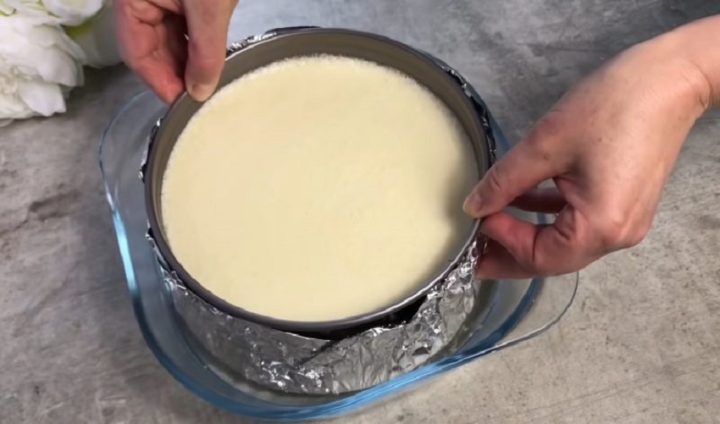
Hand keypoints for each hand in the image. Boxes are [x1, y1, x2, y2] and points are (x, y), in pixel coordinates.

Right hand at [113, 0, 236, 102]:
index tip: (183, 105)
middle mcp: (141, 0)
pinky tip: (211, 60)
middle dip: (177, 74)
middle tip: (200, 96)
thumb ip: (205, 52)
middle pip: (152, 49)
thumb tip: (200, 92)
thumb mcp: (210, 9)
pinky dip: (197, 45)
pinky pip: (183, 27)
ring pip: (169, 40)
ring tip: (209, 80)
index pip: (136, 53)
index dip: (160, 82)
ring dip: (189, 62)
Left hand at [463, 27, 714, 278]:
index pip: (540, 256)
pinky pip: (577, 220)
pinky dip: (547, 214)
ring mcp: (624, 221)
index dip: (503, 242)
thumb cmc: (614, 106)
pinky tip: (519, 201)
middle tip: (474, 253)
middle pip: (553, 257)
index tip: (475, 221)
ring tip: (489, 227)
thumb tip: (474, 207)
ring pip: (563, 240)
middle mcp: (618, 235)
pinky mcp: (622, 202)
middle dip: (511, 253)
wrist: (670, 78)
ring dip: (526, 234)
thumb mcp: (545, 144)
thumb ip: (504, 182)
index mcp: (601, 226)